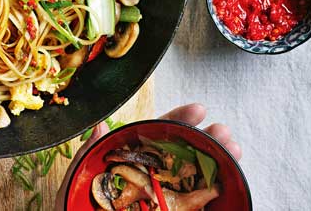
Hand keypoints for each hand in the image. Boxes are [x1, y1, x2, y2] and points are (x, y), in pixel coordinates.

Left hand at [54, 103, 241, 210]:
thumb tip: (98, 126)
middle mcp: (153, 182)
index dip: (178, 120)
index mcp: (130, 166)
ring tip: (233, 151)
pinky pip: (200, 207)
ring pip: (199, 180)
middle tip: (222, 131)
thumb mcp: (76, 186)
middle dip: (207, 140)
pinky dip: (219, 197)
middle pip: (185, 156)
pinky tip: (230, 183)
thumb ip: (87, 157)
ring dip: (220, 163)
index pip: (157, 136)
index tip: (198, 109)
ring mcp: (168, 203)